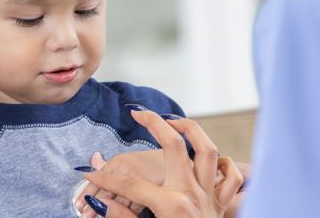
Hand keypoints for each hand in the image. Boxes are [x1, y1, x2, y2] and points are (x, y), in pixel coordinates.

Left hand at [76, 150, 164, 216]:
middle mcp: (126, 170)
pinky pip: (135, 206)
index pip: (97, 178)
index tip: (77, 203)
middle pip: (106, 191)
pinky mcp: (151, 191)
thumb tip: (93, 159)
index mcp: (118, 162)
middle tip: (84, 215)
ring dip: (107, 211)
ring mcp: (139, 180)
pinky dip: (127, 213)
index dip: (86, 192)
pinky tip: (122, 215)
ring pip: (119, 201)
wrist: (176, 161)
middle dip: (93, 205)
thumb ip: (109, 165)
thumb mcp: (128, 160)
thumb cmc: (149, 162)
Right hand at [82, 110, 244, 217]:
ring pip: (208, 150)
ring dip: (191, 130)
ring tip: (173, 121)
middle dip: (154, 123)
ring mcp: (210, 198)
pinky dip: (222, 164)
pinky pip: (230, 177)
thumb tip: (100, 201)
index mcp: (170, 207)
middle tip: (137, 113)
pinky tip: (206, 158)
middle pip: (174, 145)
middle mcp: (192, 195)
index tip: (88, 174)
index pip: (129, 183)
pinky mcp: (222, 206)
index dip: (105, 178)